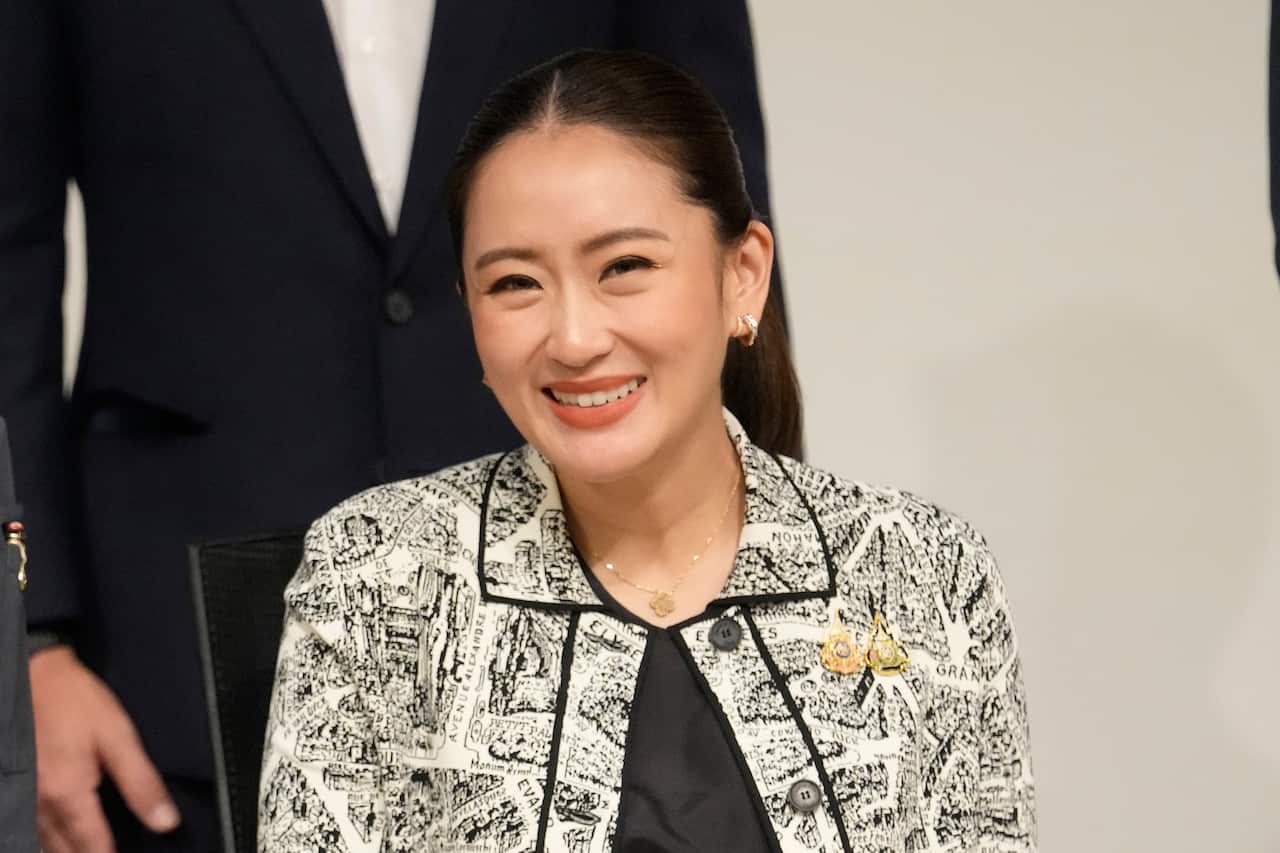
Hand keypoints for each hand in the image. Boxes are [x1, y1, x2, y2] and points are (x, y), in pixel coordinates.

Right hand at [30, 646, 179, 851]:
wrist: (32, 673)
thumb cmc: (74, 700)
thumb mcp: (118, 735)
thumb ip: (141, 782)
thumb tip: (165, 822)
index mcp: (67, 794)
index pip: (93, 847)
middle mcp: (38, 805)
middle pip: (65, 852)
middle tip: (112, 852)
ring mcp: (21, 799)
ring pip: (44, 844)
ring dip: (69, 849)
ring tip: (95, 847)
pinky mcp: (14, 789)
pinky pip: (30, 828)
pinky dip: (49, 837)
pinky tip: (67, 832)